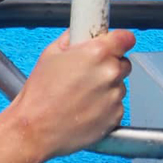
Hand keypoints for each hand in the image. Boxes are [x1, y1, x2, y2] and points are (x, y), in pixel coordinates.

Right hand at [11, 28, 135, 158]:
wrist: (36, 128)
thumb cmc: (40, 95)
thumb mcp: (50, 54)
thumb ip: (72, 40)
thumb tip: (79, 34)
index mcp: (97, 53)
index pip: (126, 38)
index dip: (119, 40)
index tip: (114, 44)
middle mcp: (110, 73)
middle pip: (123, 62)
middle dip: (109, 65)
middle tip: (87, 73)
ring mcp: (115, 96)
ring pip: (119, 85)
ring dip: (107, 87)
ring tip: (81, 94)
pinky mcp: (116, 116)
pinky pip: (116, 105)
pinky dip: (105, 106)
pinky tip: (85, 107)